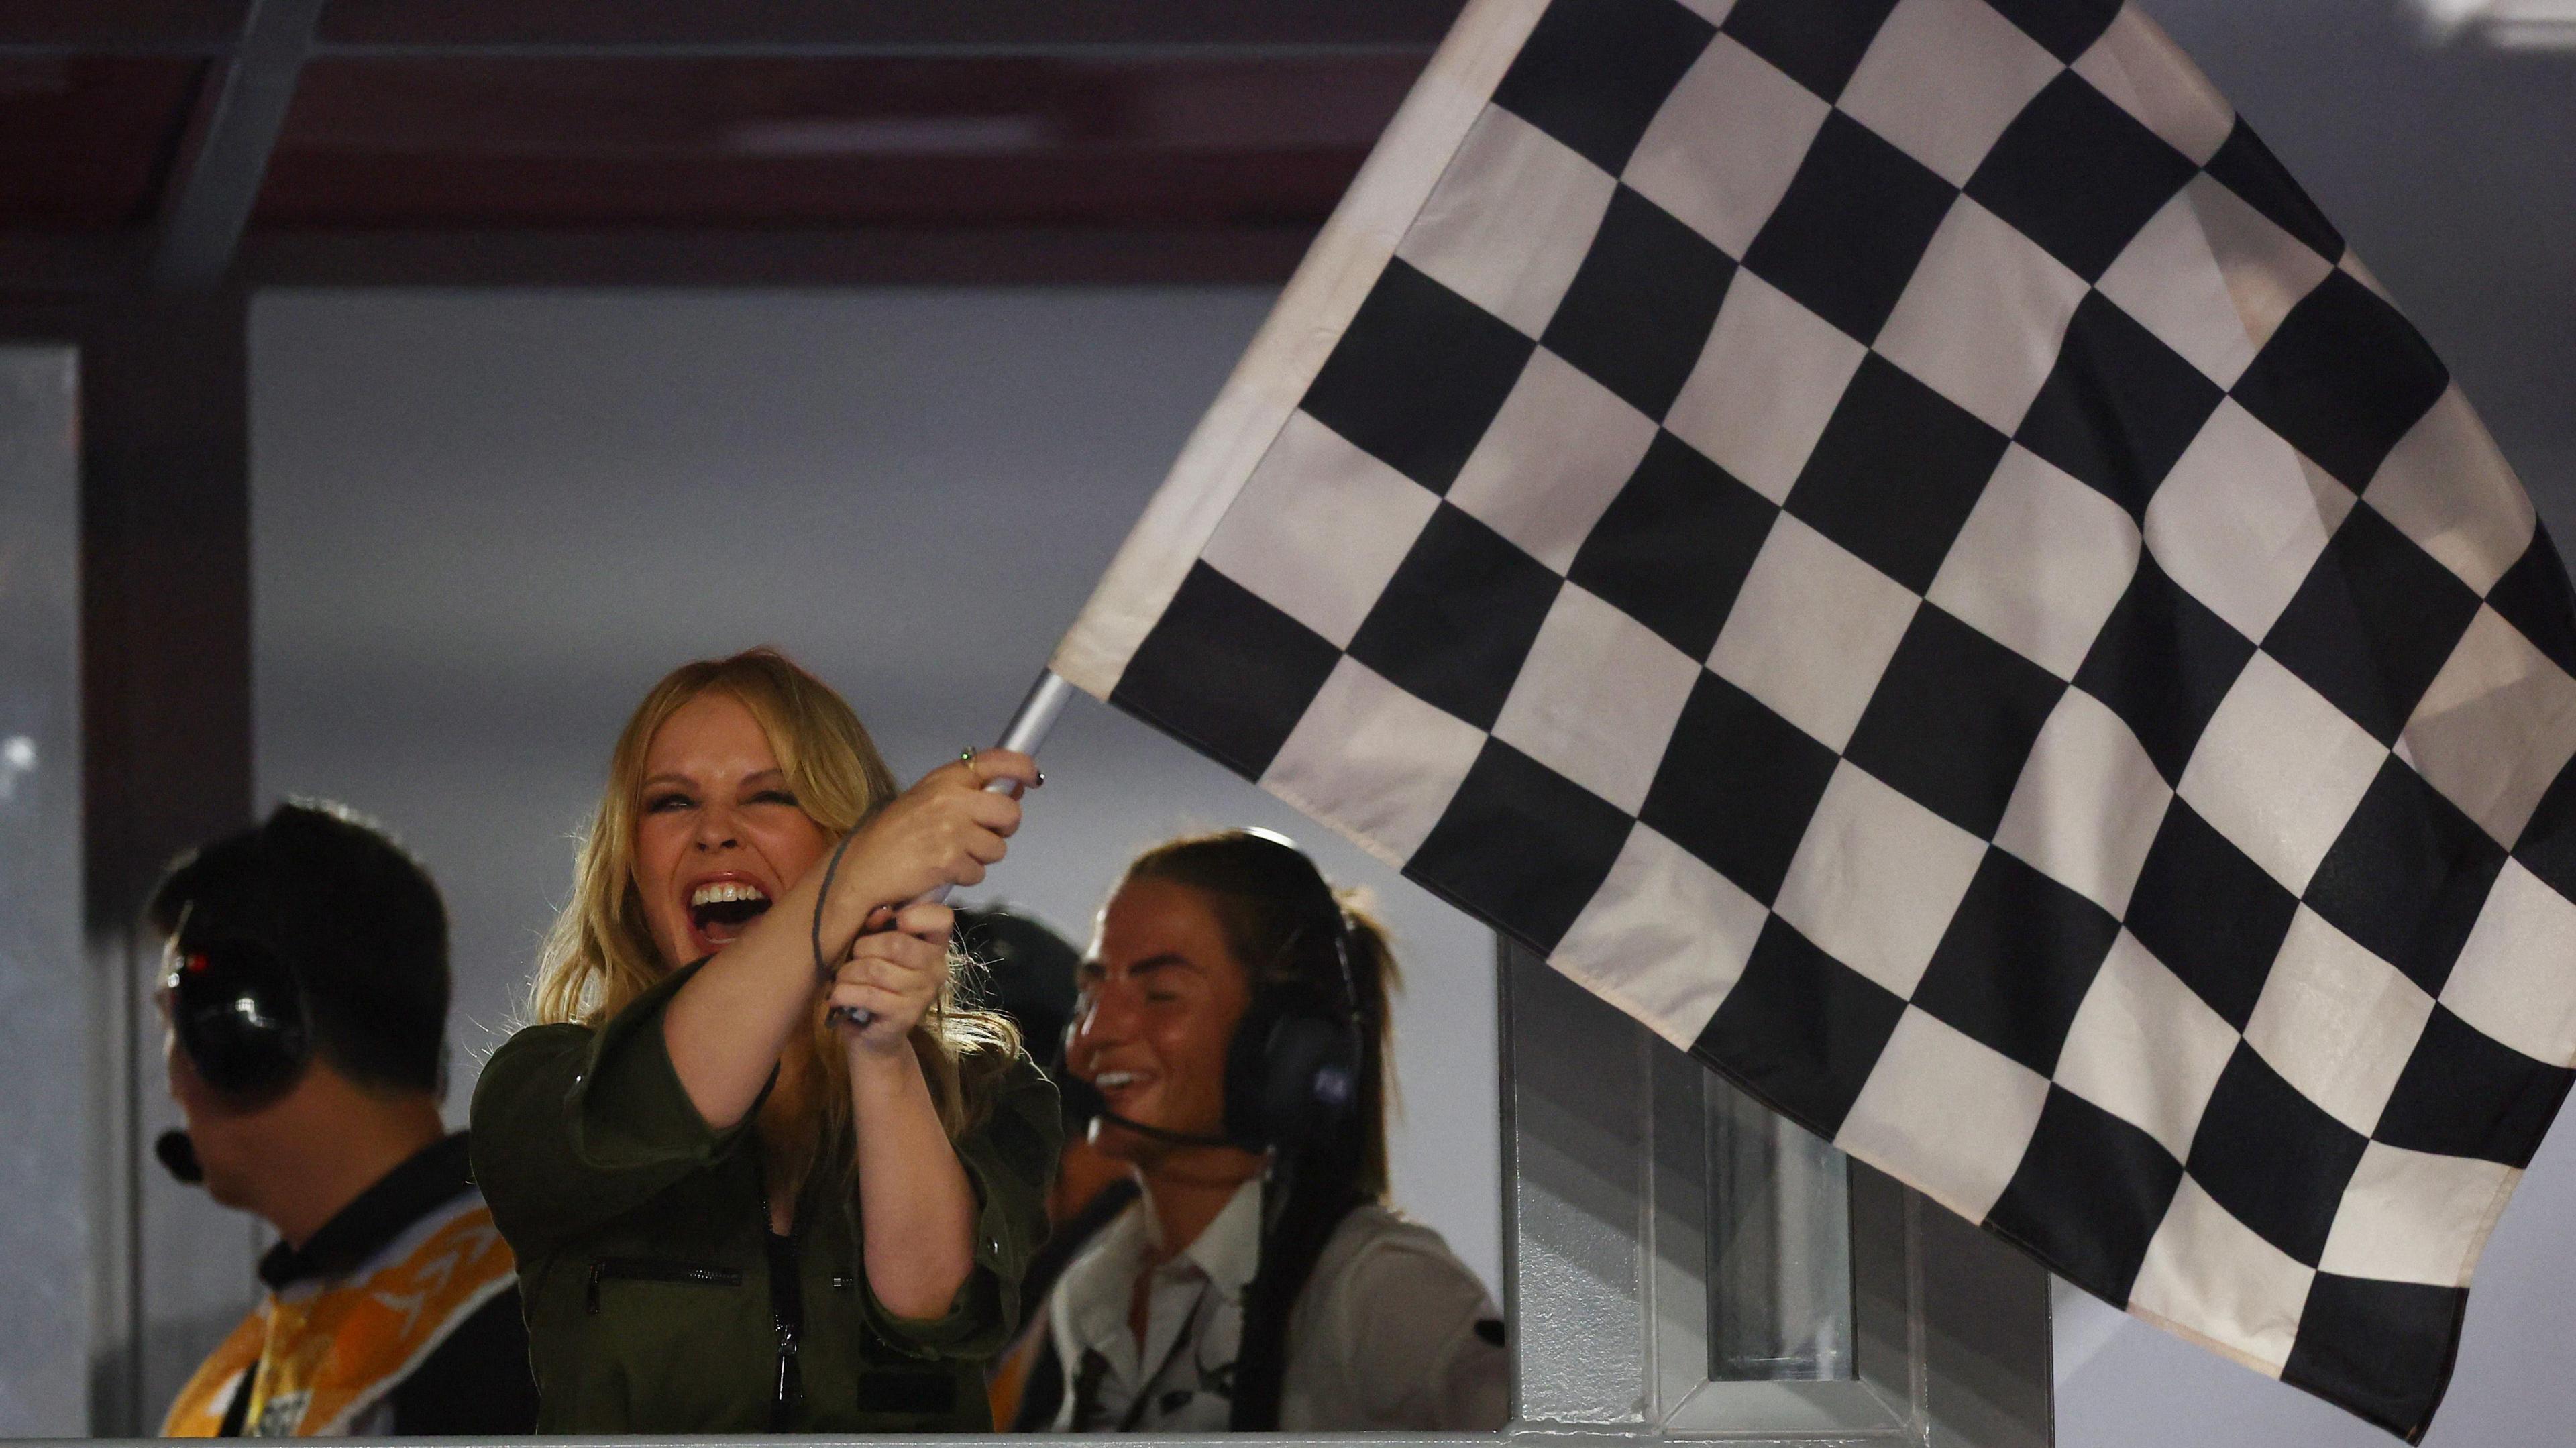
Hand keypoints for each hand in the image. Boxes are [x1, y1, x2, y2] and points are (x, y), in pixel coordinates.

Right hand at [824, 750, 1037, 938]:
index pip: (998, 761)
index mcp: (945, 779)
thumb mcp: (926, 799)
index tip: (1032, 777)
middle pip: (1010, 812)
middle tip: (984, 834)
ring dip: (981, 857)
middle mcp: (951, 800)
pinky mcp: (949, 861)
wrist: (862, 869)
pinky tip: (942, 870)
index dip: (1024, 767)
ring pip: (998, 848)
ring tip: (952, 855)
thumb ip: (966, 793)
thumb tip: (1012, 790)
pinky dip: (965, 876)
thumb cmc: (891, 837)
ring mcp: (951, 831)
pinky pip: (979, 873)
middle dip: (1004, 828)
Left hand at [828, 900, 953, 1054]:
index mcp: (935, 946)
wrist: (874, 1038)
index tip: (893, 922)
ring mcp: (923, 994)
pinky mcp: (905, 1015)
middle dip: (862, 947)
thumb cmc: (872, 984)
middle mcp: (936, 969)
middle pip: (896, 942)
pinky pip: (868, 994)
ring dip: (848, 974)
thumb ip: (878, 925)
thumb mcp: (874, 949)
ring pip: (875, 969)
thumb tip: (878, 913)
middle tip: (854, 959)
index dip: (915, 913)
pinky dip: (844, 993)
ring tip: (843, 980)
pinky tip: (838, 997)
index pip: (941, 917)